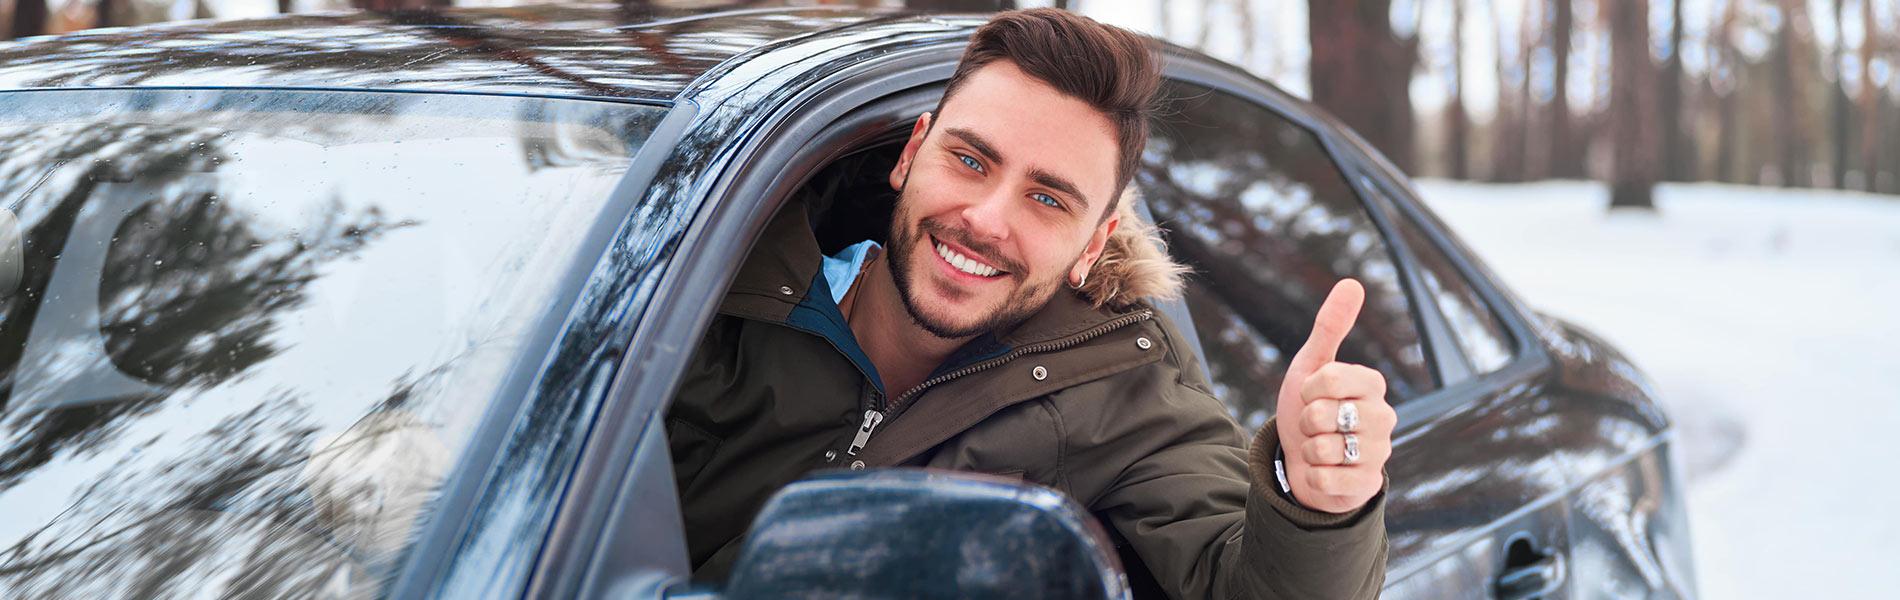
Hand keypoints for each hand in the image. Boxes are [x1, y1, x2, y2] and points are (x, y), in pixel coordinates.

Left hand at [1274, 279, 1395, 513]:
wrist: (1302, 460)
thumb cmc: (1308, 407)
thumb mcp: (1312, 364)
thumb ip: (1330, 326)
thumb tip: (1352, 282)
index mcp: (1372, 384)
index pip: (1329, 378)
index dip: (1308, 388)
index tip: (1310, 394)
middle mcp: (1383, 417)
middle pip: (1323, 415)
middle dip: (1306, 421)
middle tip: (1315, 425)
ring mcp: (1379, 453)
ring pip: (1324, 448)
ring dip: (1309, 450)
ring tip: (1320, 449)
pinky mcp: (1367, 485)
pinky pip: (1326, 479)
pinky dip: (1313, 476)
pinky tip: (1323, 472)